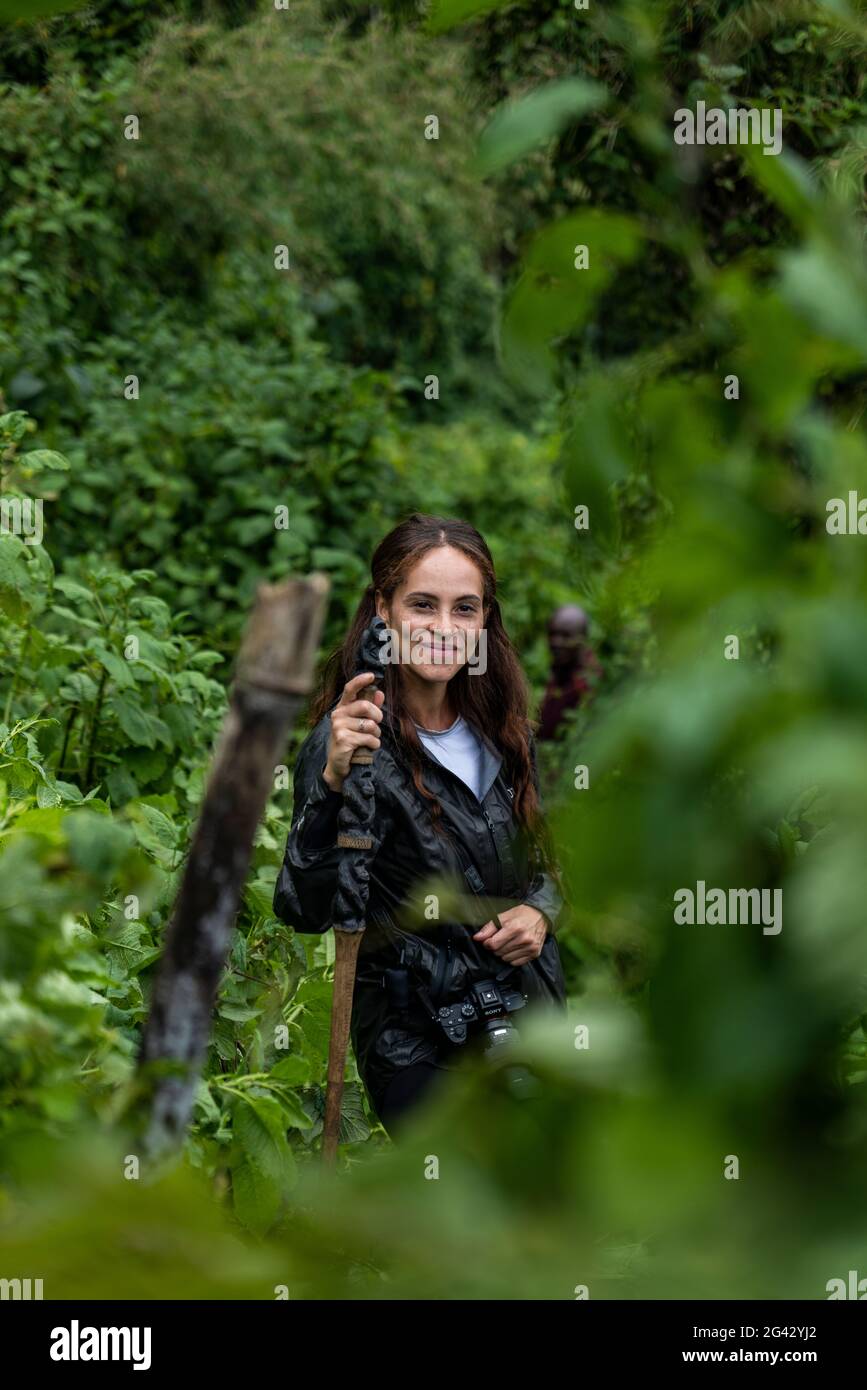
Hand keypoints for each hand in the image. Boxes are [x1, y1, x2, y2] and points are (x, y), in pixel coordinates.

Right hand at [323, 671, 384, 792]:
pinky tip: (367, 748)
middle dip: (377, 717)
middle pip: (365, 706)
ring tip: (370, 739)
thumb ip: (370, 708)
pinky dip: (374, 744)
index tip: (372, 676)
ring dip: (376, 734)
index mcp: (342, 708)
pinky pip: (368, 738)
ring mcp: (338, 727)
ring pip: (369, 725)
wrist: (338, 765)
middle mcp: (338, 714)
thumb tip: (380, 692)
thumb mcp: (360, 723)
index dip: (360, 680)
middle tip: (377, 726)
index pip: (349, 689)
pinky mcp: (343, 739)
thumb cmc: (351, 741)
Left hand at [473, 904, 546, 967]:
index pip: (493, 944)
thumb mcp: (504, 916)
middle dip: (496, 947)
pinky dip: (512, 957)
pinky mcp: (535, 954)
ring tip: (509, 943)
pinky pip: (516, 963)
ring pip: (506, 959)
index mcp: (515, 927)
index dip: (487, 943)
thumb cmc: (522, 915)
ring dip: (504, 953)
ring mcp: (530, 947)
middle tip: (500, 939)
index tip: (489, 940)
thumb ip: (489, 928)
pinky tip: (515, 948)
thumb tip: (477, 938)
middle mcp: (524, 938)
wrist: (541, 916)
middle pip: (499, 952)